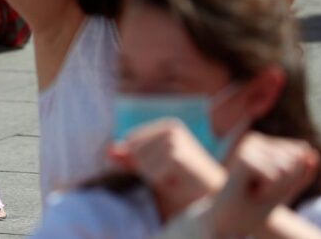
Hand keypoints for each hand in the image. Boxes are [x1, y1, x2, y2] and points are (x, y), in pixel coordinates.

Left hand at [107, 119, 226, 211]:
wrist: (212, 195)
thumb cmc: (182, 180)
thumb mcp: (152, 166)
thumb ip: (129, 157)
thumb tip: (107, 150)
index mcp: (167, 126)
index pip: (131, 141)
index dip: (138, 160)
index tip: (162, 166)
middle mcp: (172, 129)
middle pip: (133, 151)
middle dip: (145, 168)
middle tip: (169, 174)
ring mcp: (175, 141)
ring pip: (140, 161)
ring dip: (153, 176)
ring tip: (173, 177)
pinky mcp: (177, 156)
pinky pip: (150, 171)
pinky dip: (158, 181)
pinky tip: (176, 181)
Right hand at [208, 133, 320, 234]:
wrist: (226, 217)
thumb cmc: (255, 204)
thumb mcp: (286, 188)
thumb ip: (301, 171)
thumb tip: (309, 149)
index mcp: (265, 142)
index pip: (300, 154)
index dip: (292, 178)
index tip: (269, 185)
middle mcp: (255, 139)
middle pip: (295, 161)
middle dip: (285, 183)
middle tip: (261, 190)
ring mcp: (247, 146)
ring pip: (286, 168)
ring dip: (275, 187)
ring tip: (255, 190)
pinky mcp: (243, 157)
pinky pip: (274, 176)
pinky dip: (267, 190)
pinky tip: (248, 190)